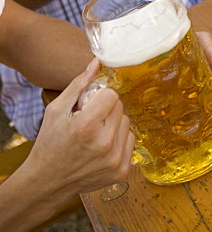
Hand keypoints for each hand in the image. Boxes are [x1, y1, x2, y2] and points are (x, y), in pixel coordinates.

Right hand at [25, 59, 133, 202]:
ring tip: (95, 135)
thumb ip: (79, 84)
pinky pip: (130, 140)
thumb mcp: (57, 110)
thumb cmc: (49, 143)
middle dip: (106, 110)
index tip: (88, 106)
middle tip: (89, 121)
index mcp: (87, 125)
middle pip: (120, 107)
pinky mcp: (122, 170)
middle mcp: (105, 143)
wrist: (47, 183)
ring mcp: (115, 159)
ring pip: (126, 122)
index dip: (99, 97)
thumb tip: (97, 62)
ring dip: (114, 124)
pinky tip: (101, 147)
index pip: (111, 94)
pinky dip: (119, 140)